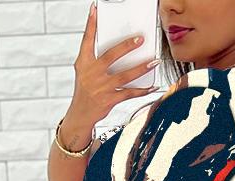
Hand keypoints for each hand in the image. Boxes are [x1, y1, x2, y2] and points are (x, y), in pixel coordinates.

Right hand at [65, 4, 159, 132]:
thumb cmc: (85, 90)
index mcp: (84, 63)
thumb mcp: (84, 71)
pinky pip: (129, 93)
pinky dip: (142, 90)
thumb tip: (115, 44)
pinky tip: (152, 86)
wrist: (80, 115)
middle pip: (111, 56)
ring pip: (125, 75)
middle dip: (127, 46)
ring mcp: (101, 88)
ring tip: (154, 61)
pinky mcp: (109, 100)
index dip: (91, 25)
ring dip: (141, 68)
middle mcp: (92, 74)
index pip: (87, 40)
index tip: (95, 10)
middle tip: (140, 39)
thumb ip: (95, 56)